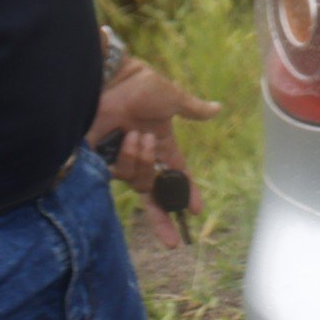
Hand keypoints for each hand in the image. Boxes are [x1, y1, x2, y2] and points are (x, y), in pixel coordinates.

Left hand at [86, 59, 220, 248]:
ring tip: (139, 136)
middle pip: (155, 194)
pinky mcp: (102, 159)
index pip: (177, 176)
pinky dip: (127, 157)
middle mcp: (143, 154)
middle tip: (172, 241)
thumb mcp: (173, 98)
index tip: (196, 211)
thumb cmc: (140, 85)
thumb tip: (217, 108)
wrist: (110, 78)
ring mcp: (122, 158)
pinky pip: (119, 173)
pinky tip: (126, 138)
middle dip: (163, 219)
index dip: (186, 195)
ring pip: (139, 182)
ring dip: (143, 163)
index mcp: (161, 143)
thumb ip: (194, 109)